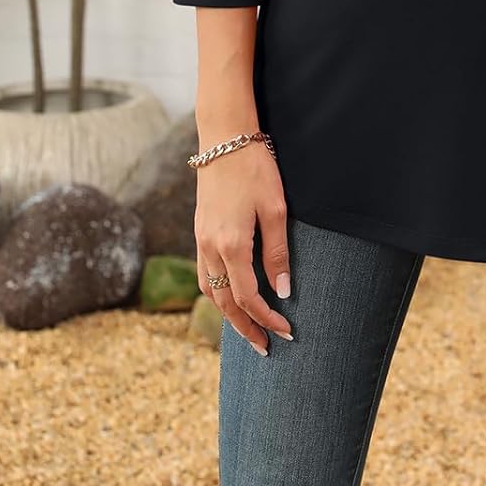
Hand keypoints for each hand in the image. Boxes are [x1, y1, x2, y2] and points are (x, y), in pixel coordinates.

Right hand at [194, 141, 294, 353]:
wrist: (224, 137)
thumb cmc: (254, 168)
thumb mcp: (275, 209)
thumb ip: (277, 252)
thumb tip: (283, 290)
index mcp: (230, 245)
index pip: (248, 298)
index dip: (267, 319)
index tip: (286, 332)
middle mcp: (209, 248)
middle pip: (224, 303)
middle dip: (245, 328)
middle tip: (265, 347)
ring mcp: (200, 239)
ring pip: (208, 291)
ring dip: (227, 314)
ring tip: (248, 329)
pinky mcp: (199, 230)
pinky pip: (203, 274)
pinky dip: (215, 293)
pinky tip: (229, 296)